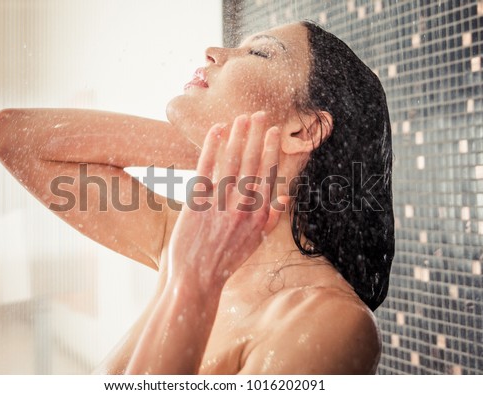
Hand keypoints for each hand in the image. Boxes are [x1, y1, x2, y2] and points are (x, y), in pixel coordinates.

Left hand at [167, 111, 286, 290]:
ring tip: (240, 118)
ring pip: (231, 161)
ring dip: (237, 136)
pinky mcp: (197, 203)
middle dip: (257, 135)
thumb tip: (285, 196)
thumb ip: (272, 218)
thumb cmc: (228, 259)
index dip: (271, 149)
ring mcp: (220, 204)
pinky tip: (216, 131)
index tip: (274, 131)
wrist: (197, 278)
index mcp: (260, 216)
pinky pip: (206, 167)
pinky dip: (211, 146)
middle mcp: (243, 207)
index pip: (269, 174)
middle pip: (252, 162)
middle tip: (259, 113)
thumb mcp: (257, 242)